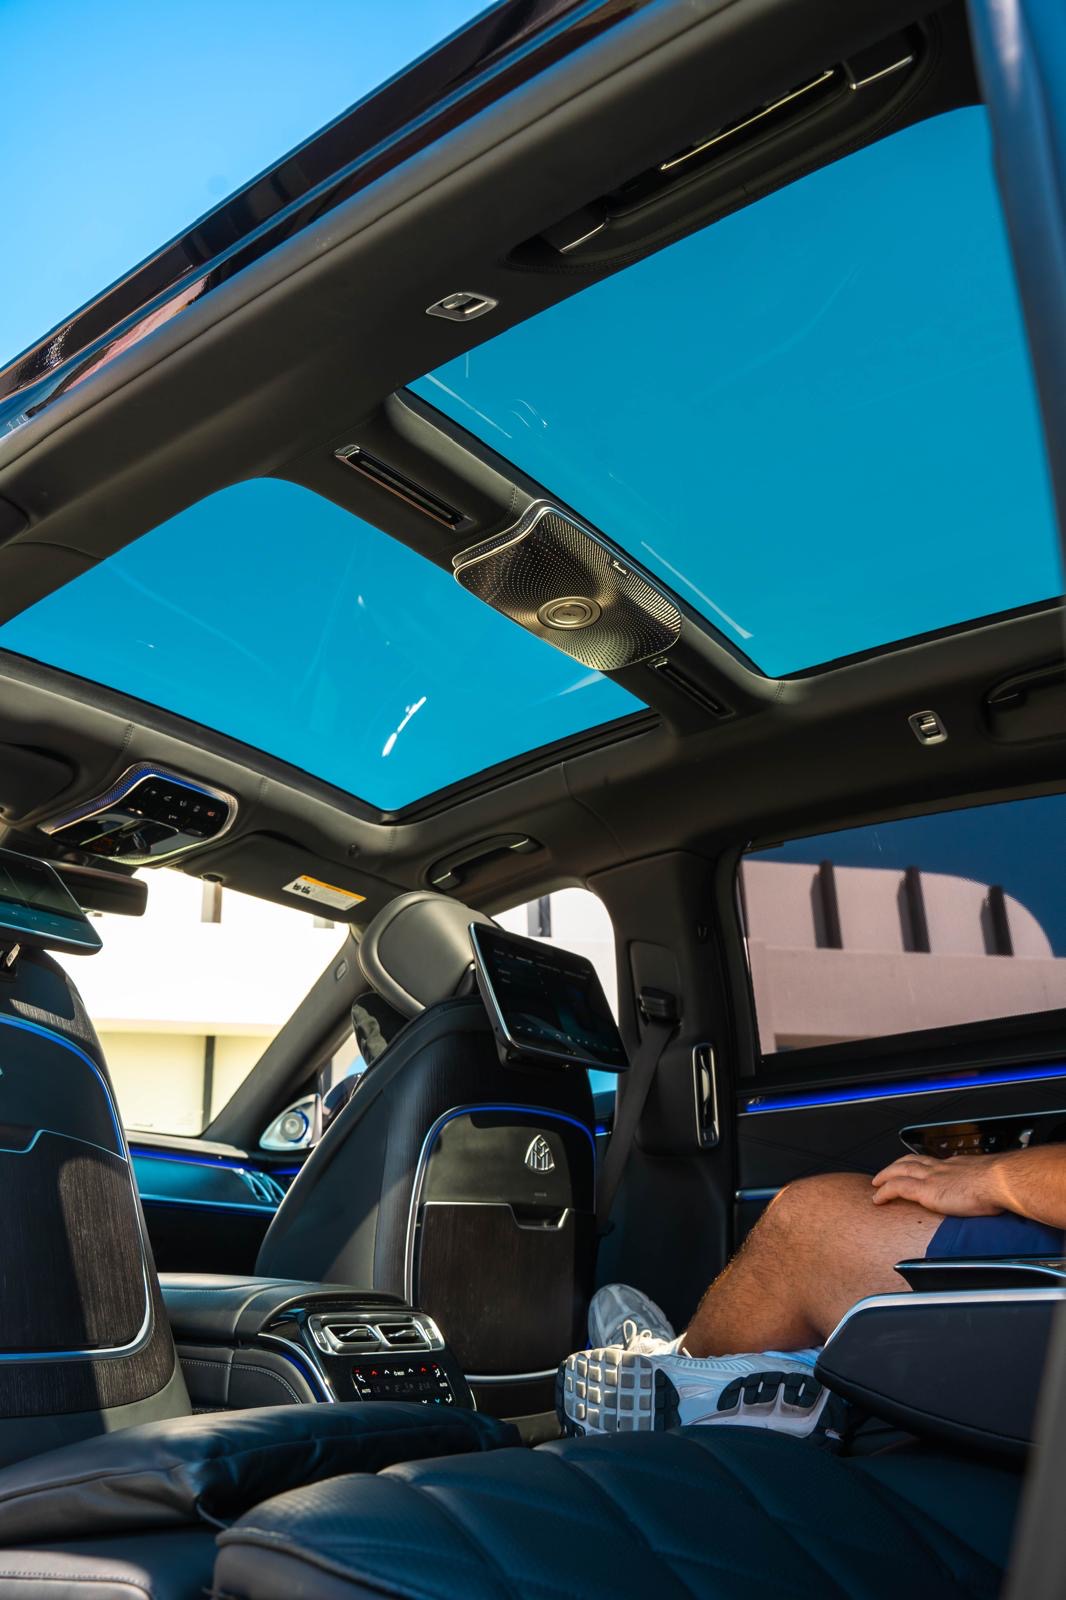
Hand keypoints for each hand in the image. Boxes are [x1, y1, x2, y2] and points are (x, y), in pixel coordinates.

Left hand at [871, 1153, 1004, 1216]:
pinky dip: (884, 1191)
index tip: (916, 1169)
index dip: (921, 1165)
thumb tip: (992, 1199)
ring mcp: (931, 1177)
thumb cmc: (1001, 1184)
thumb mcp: (992, 1183)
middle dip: (896, 1166)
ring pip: (899, 1171)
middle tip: (887, 1172)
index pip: (932, 1162)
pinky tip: (877, 1198)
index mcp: (956, 1166)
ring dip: (885, 1176)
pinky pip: (897, 1188)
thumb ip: (986, 1189)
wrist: (999, 1181)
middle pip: (911, 1162)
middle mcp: (941, 1168)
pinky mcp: (926, 1190)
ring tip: (876, 1183)